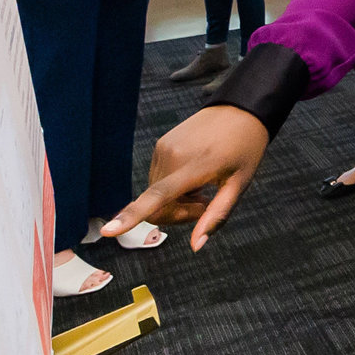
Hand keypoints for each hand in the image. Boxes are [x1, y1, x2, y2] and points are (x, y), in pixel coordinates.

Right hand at [103, 104, 268, 250]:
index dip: (131, 217)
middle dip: (179, 214)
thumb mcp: (239, 184)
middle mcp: (172, 155)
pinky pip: (158, 178)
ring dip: (177, 199)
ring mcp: (163, 148)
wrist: (241, 107)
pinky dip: (173, 185)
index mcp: (195, 166)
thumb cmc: (246, 147)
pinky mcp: (161, 144)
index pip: (157, 196)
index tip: (108, 231)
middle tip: (206, 204)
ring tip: (202, 186)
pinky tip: (194, 174)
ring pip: (156, 194)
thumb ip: (217, 215)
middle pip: (159, 207)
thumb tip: (197, 246)